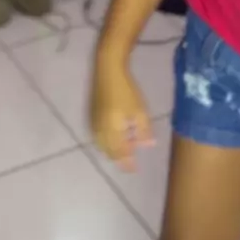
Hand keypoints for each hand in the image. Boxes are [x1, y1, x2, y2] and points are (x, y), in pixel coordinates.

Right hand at [90, 51, 153, 171]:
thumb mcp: (139, 110)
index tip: (134, 169)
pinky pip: (97, 136)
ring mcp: (93, 123)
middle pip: (109, 151)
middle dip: (120, 157)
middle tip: (131, 157)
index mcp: (112, 131)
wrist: (107, 70)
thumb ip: (144, 131)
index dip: (127, 163)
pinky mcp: (91, 116)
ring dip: (113, 149)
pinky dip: (106, 141)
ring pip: (102, 145)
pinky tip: (114, 136)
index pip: (120, 153)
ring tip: (125, 146)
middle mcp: (100, 131)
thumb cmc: (126, 89)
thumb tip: (148, 146)